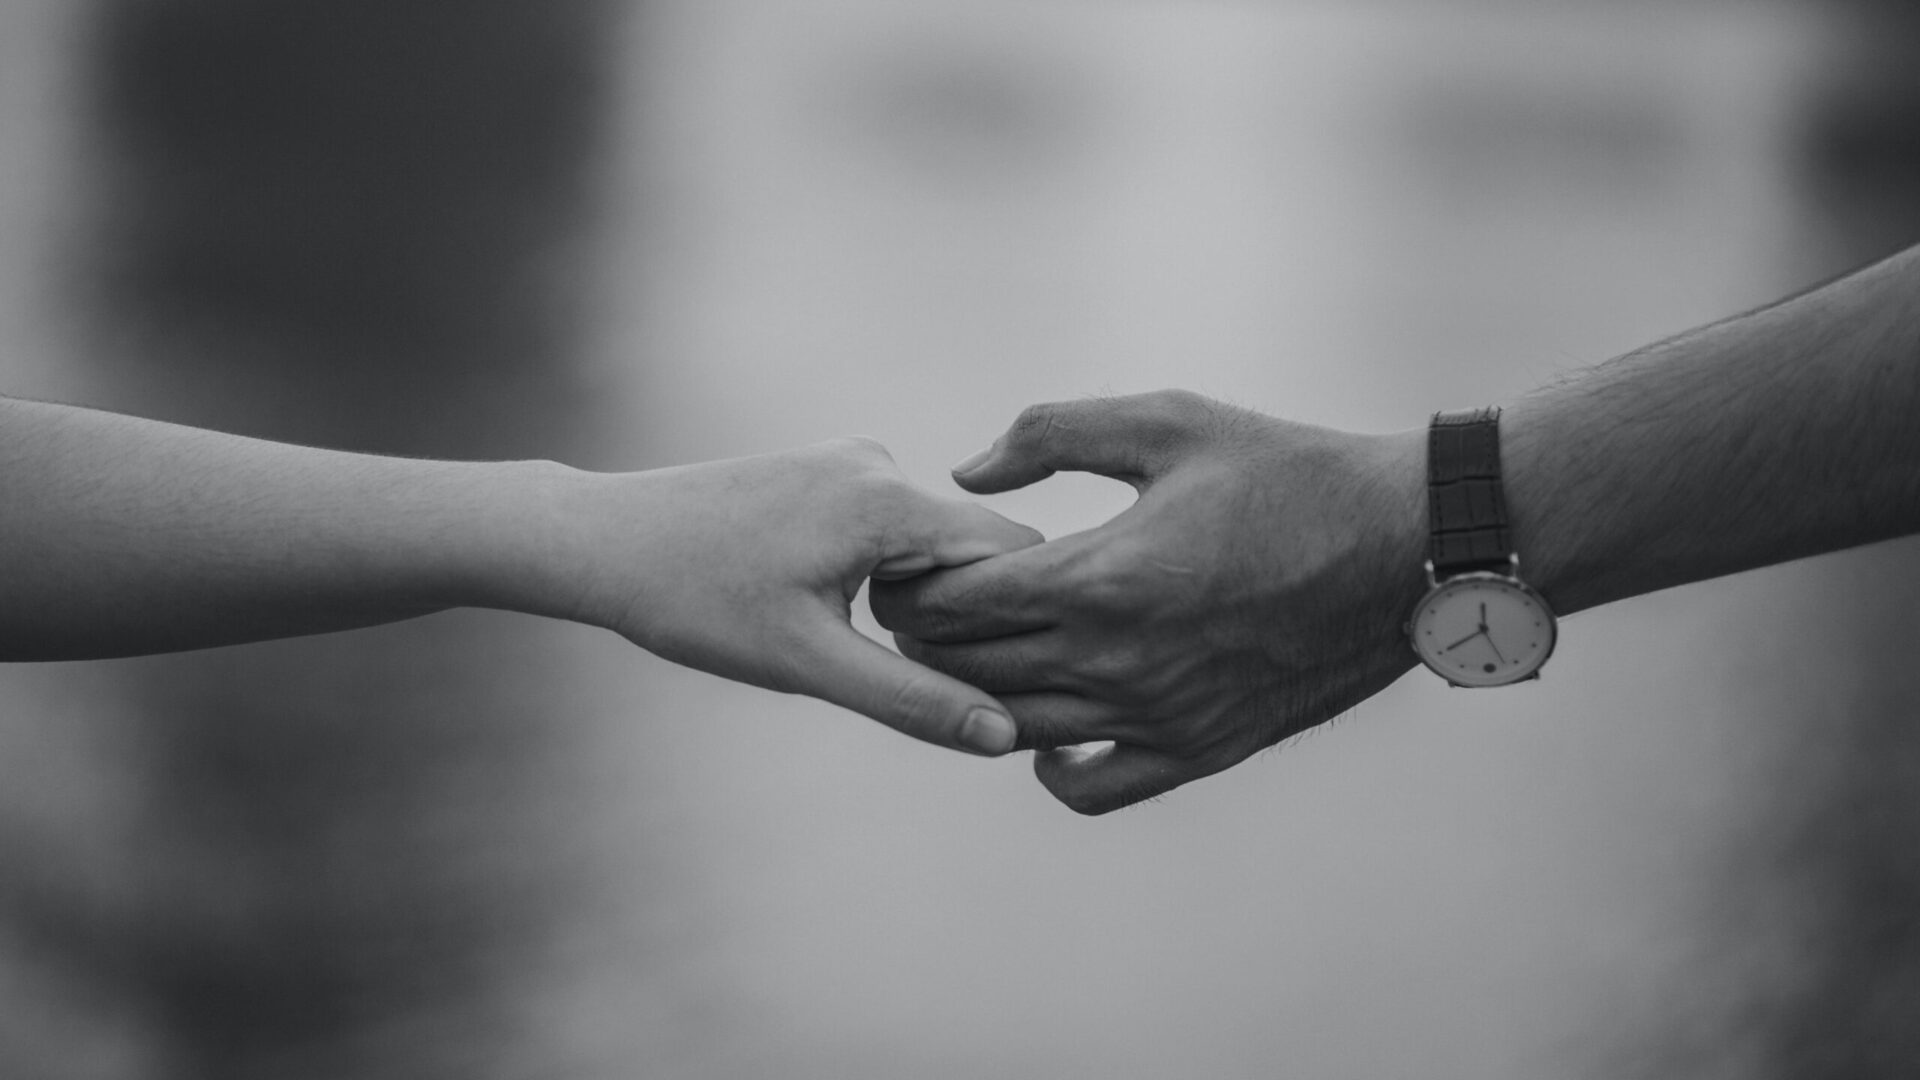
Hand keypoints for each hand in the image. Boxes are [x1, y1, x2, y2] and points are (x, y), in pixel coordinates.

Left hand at [555, 437, 1041, 755]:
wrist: (603, 542)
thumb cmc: (696, 602)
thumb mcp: (808, 664)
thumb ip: (913, 699)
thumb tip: (1002, 737)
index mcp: (889, 498)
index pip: (1015, 553)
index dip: (1022, 619)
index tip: (1005, 679)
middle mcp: (880, 462)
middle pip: (977, 546)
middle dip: (969, 614)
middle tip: (925, 679)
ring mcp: (852, 460)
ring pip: (933, 541)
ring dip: (924, 597)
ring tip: (857, 643)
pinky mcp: (826, 470)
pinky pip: (893, 526)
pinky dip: (888, 573)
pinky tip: (830, 610)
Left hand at [870, 390, 1429, 811]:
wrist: (1402, 548)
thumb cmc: (1286, 472)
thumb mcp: (1169, 422)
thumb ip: (1052, 434)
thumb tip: (966, 473)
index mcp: (1101, 577)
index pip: (952, 604)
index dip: (910, 585)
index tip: (905, 564)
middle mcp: (1117, 661)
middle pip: (966, 670)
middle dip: (924, 638)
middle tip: (919, 607)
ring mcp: (1156, 716)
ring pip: (1011, 729)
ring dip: (973, 695)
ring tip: (971, 654)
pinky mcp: (1197, 750)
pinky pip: (1089, 788)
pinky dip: (1049, 767)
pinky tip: (1049, 724)